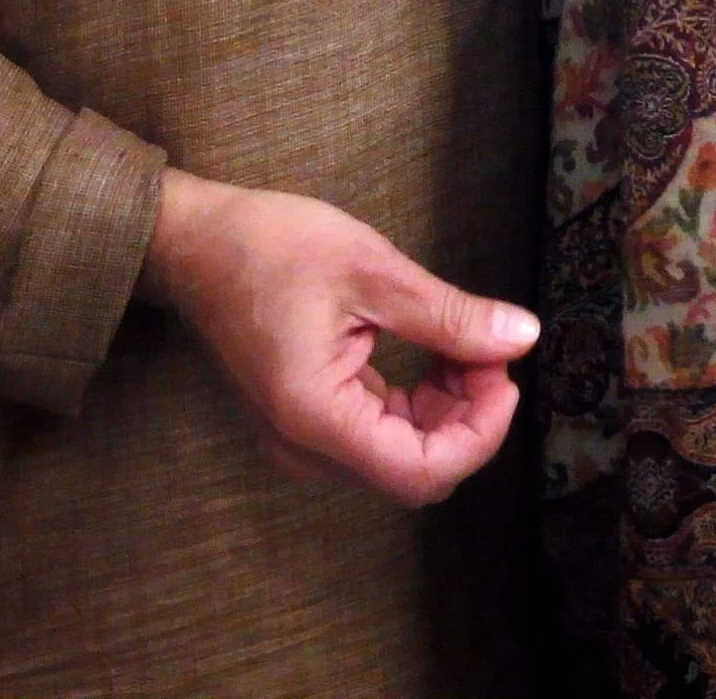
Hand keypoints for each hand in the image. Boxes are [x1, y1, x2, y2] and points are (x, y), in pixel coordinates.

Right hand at [138, 167, 537, 507]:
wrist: (195, 243)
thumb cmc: (270, 246)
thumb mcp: (369, 269)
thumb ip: (447, 315)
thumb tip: (521, 338)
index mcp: (316, 418)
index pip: (421, 472)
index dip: (479, 434)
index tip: (505, 375)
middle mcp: (307, 448)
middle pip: (415, 470)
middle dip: (469, 416)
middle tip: (490, 348)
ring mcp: (305, 440)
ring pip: (401, 455)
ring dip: (447, 409)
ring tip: (465, 343)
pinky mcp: (308, 422)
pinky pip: (378, 435)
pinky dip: (417, 402)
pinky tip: (433, 354)